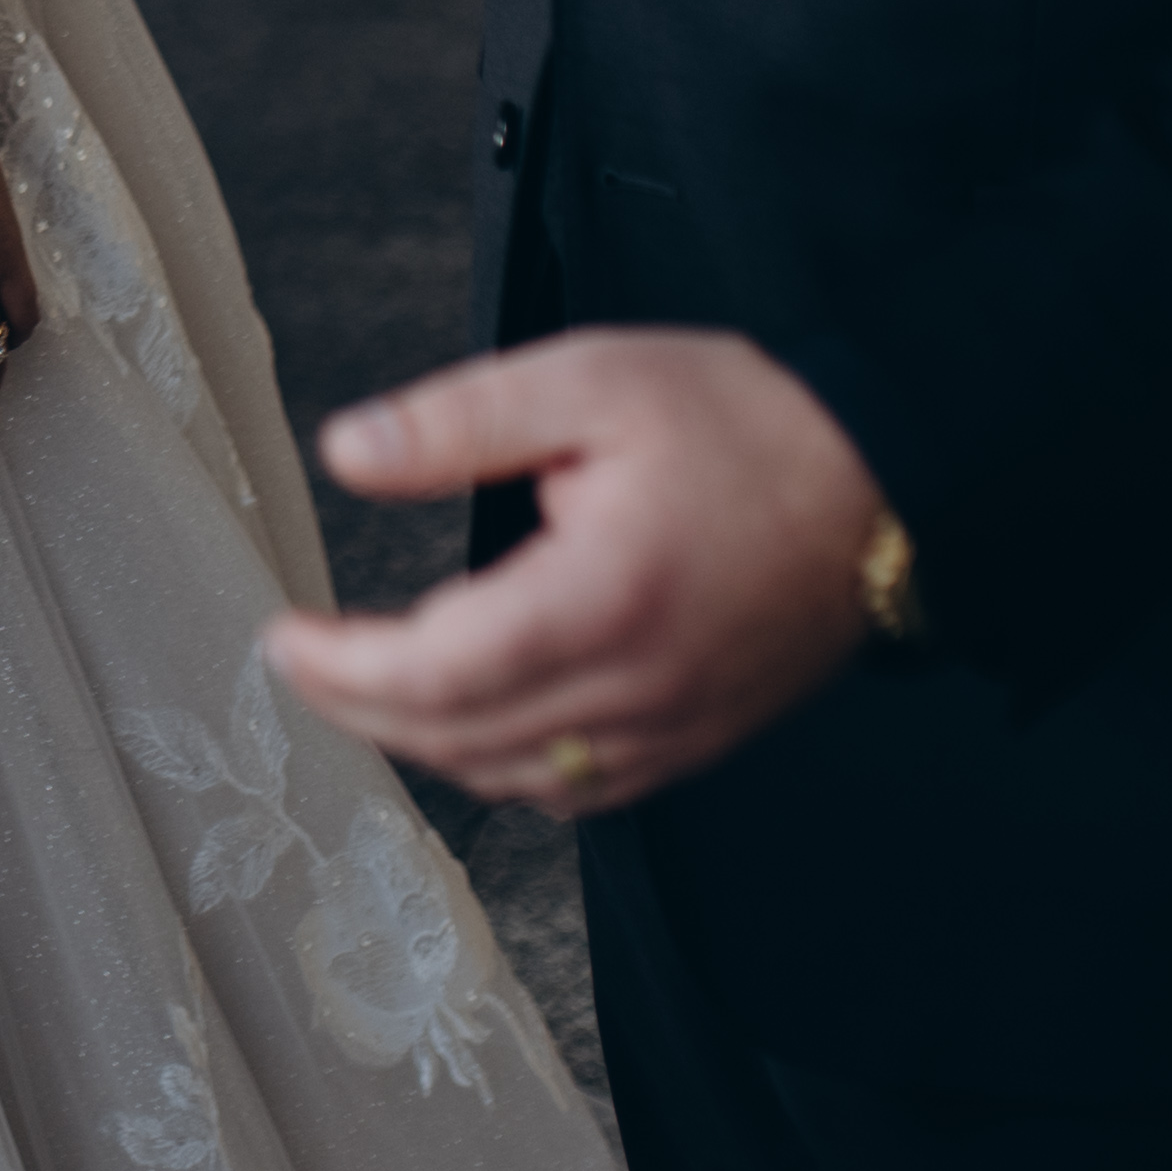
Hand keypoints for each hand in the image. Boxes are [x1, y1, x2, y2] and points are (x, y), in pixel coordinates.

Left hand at [258, 326, 880, 817]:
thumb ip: (460, 420)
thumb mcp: (591, 380)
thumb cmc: (748, 423)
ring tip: (366, 687)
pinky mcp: (701, 739)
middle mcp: (637, 689)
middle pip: (457, 741)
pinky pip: (579, 790)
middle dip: (359, 710)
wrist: (891, 479)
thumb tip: (347, 451)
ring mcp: (675, 729)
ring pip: (514, 780)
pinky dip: (505, 767)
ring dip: (425, 745)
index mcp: (602, 598)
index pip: (433, 675)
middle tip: (300, 662)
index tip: (280, 638)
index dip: (340, 670)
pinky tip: (473, 724)